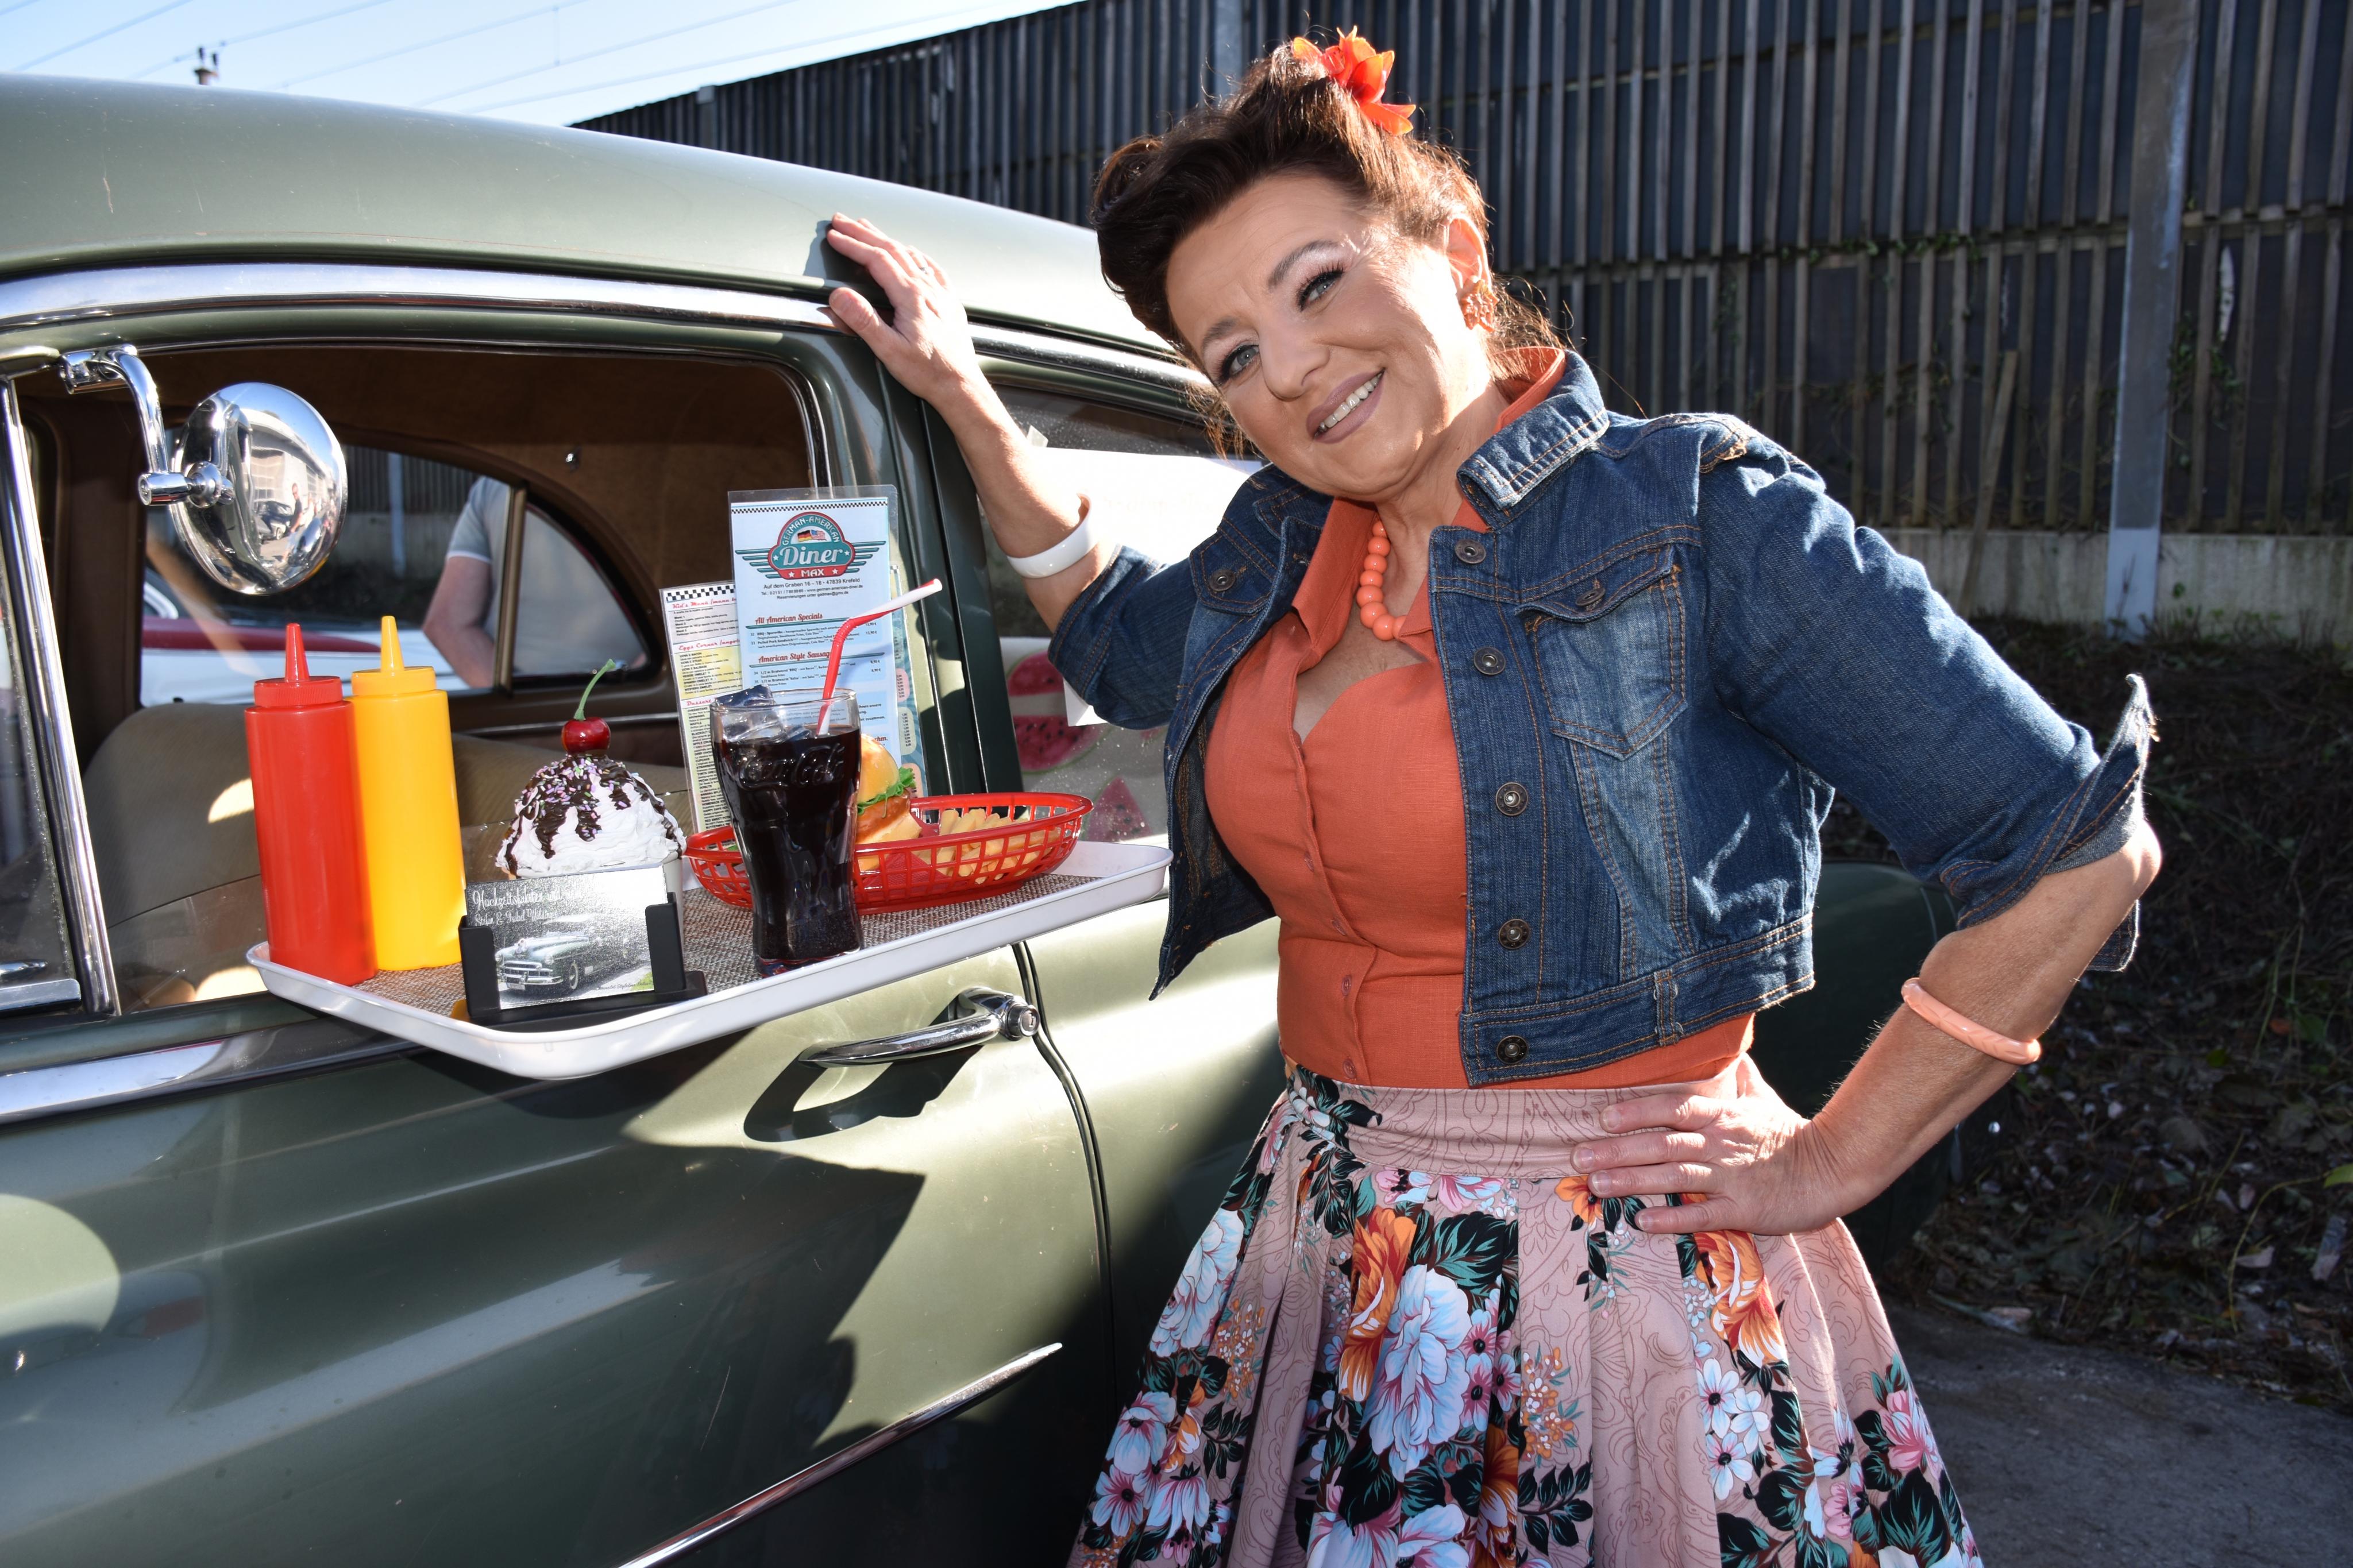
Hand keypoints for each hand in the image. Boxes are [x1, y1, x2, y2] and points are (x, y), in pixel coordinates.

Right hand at [822, 214, 995, 420]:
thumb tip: (839, 295)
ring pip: (910, 254)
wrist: (961, 386)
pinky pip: (930, 266)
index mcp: (912, 296)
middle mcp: (928, 288)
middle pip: (892, 249)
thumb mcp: (889, 351)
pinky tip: (910, 251)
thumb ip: (863, 320)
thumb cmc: (928, 373)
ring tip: (867, 228)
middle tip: (841, 220)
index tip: (833, 235)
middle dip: (863, 233)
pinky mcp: (949, 301)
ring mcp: (941, 292)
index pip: (876, 259)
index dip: (852, 245)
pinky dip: (913, 253)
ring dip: (885, 238)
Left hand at [1569, 1059, 1857, 1235]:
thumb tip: (1731, 1052)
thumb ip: (1740, 1079)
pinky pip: (1702, 1214)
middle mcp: (1720, 1144)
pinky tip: (1643, 1221)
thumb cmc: (1793, 1135)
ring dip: (1631, 1181)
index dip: (1636, 1111)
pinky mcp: (1744, 1209)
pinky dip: (1672, 1218)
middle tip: (1578, 1157)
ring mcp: (1731, 1178)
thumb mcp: (1764, 1100)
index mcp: (1722, 1116)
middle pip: (1661, 1143)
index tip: (1601, 1117)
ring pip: (1673, 1177)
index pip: (1672, 1107)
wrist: (1835, 1168)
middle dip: (1616, 1150)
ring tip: (1596, 1185)